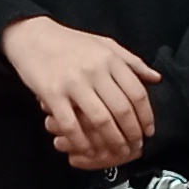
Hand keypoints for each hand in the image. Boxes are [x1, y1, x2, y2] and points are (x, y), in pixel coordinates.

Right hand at [2, 15, 157, 170]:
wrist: (32, 37)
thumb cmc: (70, 42)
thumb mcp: (105, 44)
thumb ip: (132, 61)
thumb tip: (156, 79)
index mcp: (110, 59)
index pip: (137, 93)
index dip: (146, 116)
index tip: (148, 131)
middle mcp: (95, 70)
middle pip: (122, 109)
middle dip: (132, 133)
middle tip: (135, 146)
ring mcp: (73, 83)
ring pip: (100, 120)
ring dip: (112, 141)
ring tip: (117, 152)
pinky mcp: (52, 94)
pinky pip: (71, 124)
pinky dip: (82, 142)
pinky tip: (88, 150)